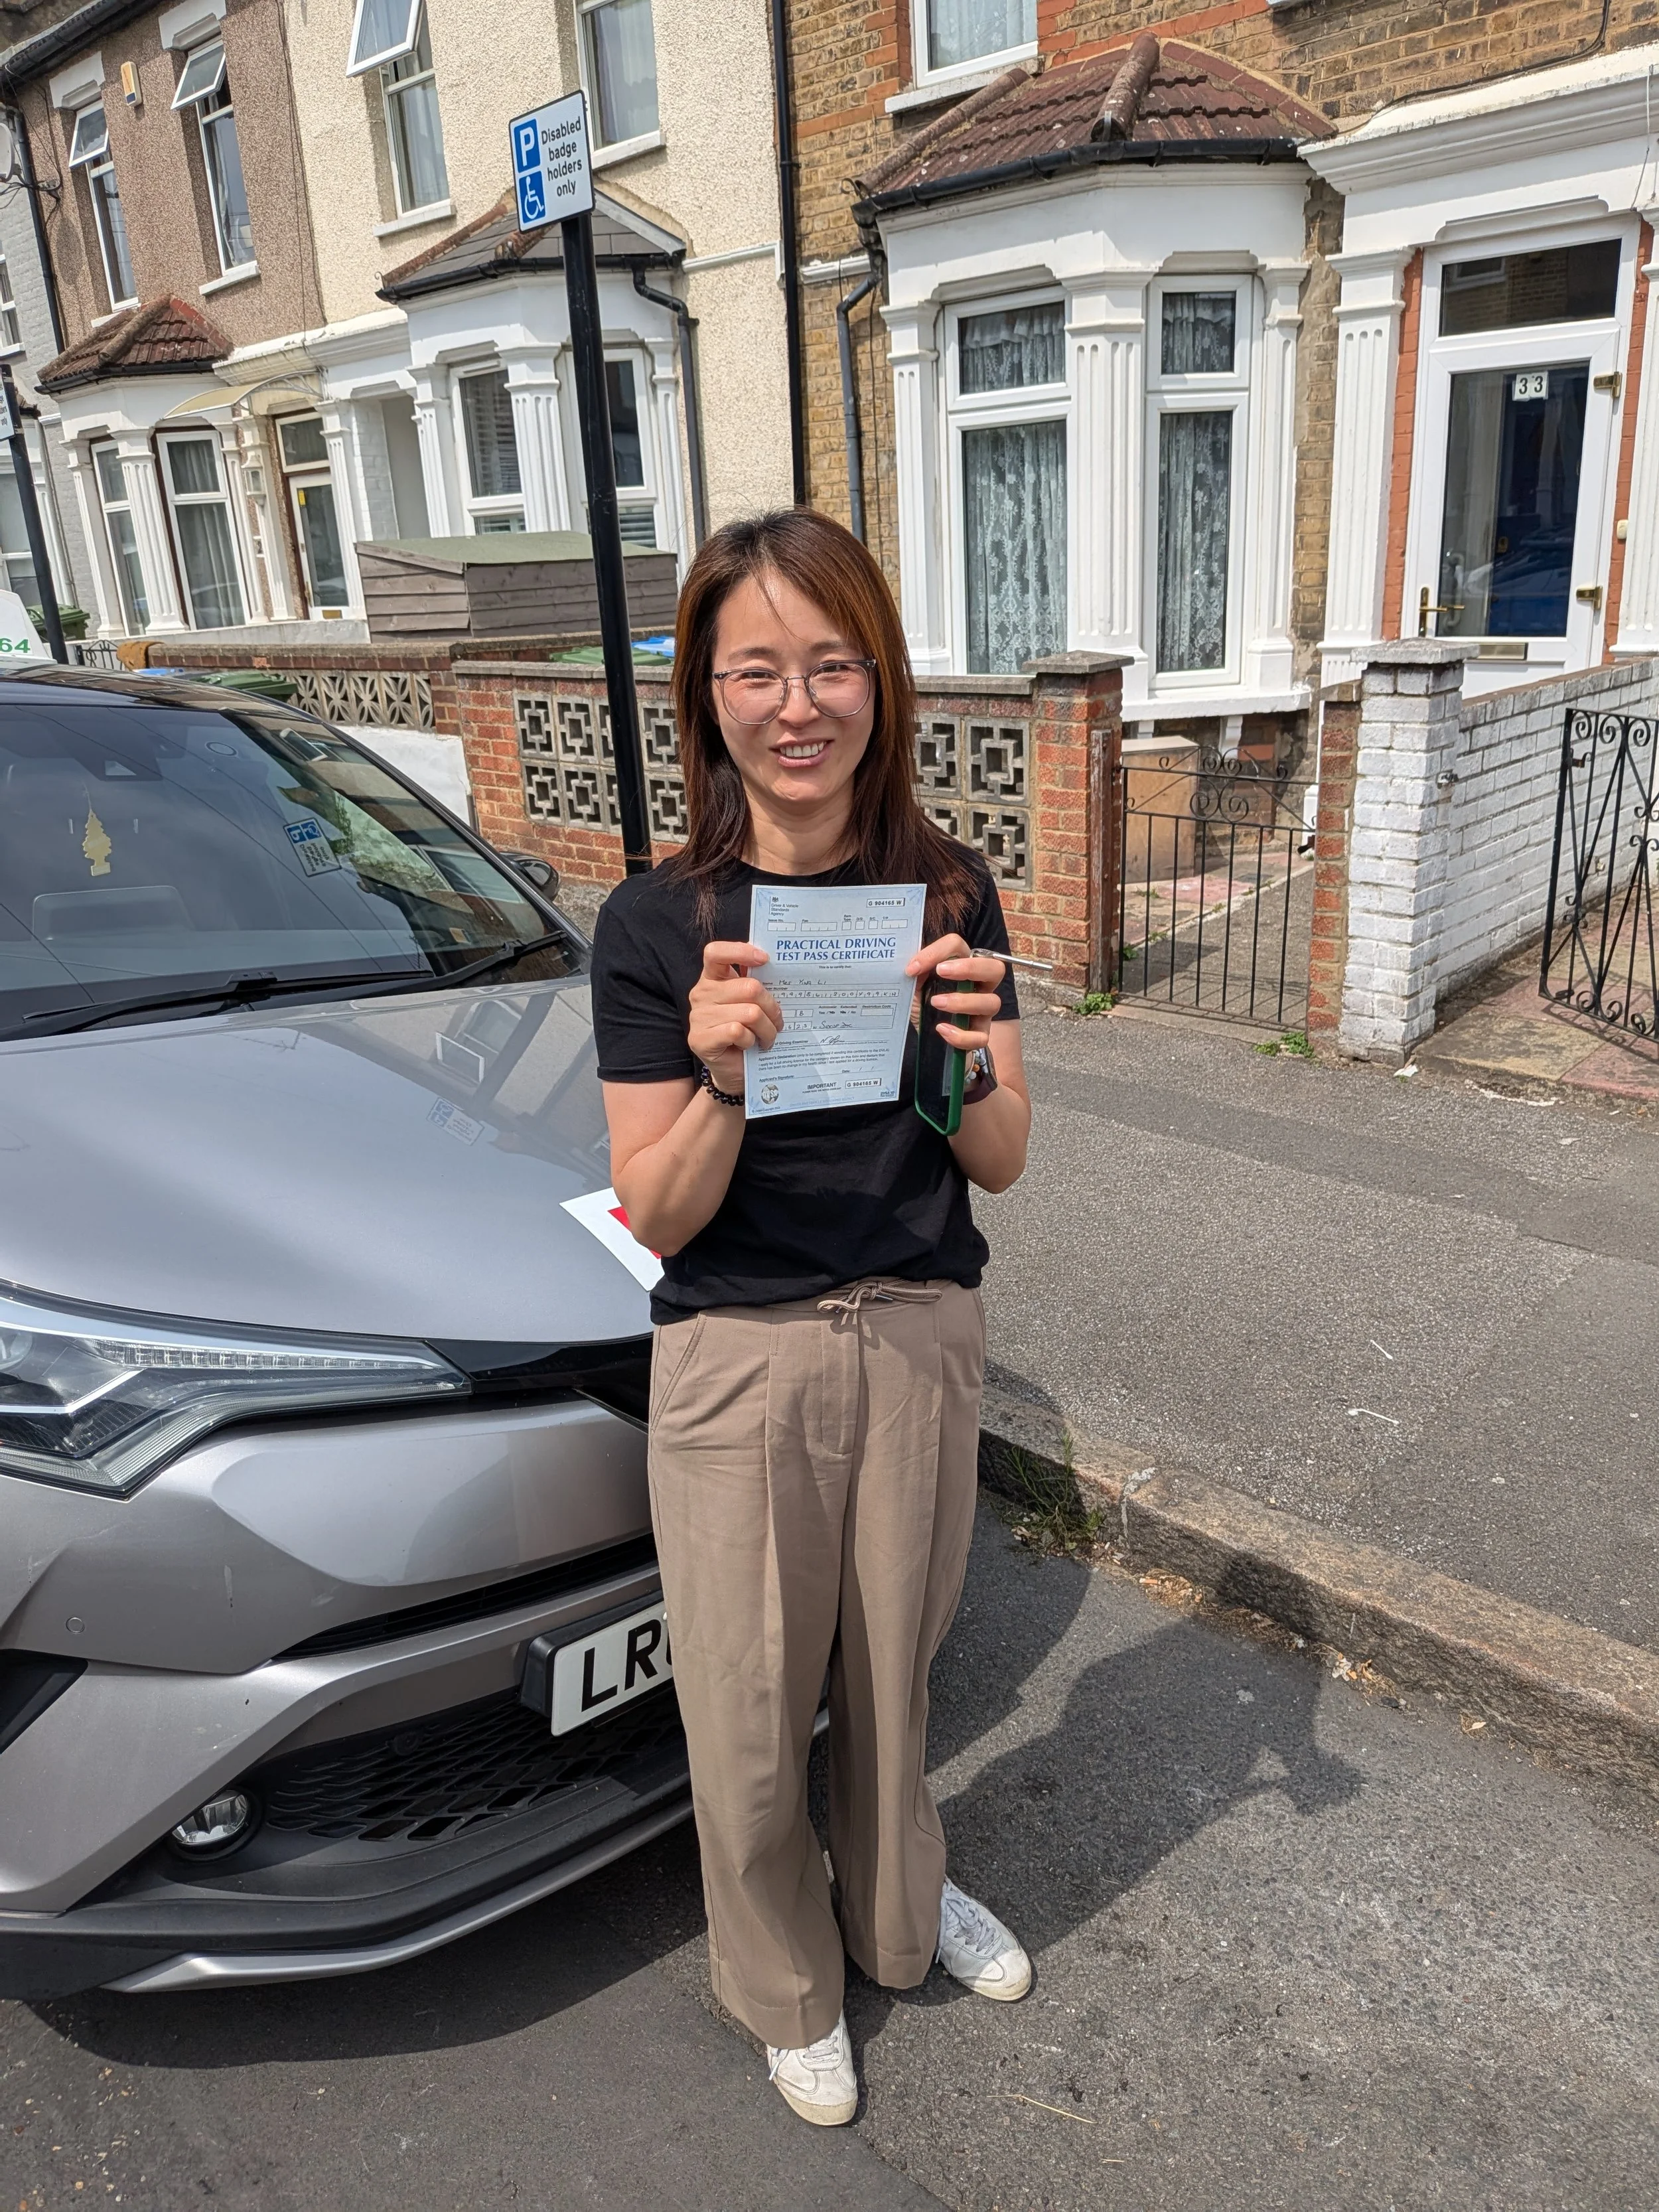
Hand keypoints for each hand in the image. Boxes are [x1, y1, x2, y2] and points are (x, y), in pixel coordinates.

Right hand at [687, 940, 781, 1095]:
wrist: (735, 1071)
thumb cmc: (747, 1033)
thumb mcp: (751, 1003)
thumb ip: (755, 984)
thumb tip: (774, 965)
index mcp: (712, 979)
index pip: (716, 953)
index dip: (741, 951)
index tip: (764, 959)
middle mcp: (701, 994)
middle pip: (748, 987)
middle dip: (772, 1007)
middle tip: (777, 1022)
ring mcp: (698, 1017)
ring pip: (749, 1012)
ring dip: (767, 1029)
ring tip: (767, 1037)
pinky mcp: (700, 1039)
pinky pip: (738, 1031)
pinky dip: (752, 1040)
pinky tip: (751, 1046)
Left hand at [907, 933, 1005, 1055]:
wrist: (924, 1031)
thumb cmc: (922, 1000)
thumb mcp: (913, 983)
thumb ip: (915, 972)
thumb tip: (912, 968)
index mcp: (962, 965)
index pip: (957, 946)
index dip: (936, 952)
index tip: (913, 968)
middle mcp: (979, 984)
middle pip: (995, 968)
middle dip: (970, 968)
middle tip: (941, 972)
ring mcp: (983, 1010)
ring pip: (991, 1003)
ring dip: (963, 1002)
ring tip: (935, 1003)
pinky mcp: (979, 1034)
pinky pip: (981, 1037)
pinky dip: (962, 1035)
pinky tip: (942, 1029)